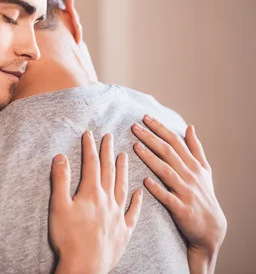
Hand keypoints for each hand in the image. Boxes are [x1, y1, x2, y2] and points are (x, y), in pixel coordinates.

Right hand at [50, 131, 142, 273]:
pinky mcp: (124, 231)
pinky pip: (133, 212)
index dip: (90, 147)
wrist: (85, 266)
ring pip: (123, 187)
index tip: (90, 133)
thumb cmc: (68, 237)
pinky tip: (139, 192)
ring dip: (123, 170)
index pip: (91, 164)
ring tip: (125, 155)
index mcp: (91, 193)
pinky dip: (137, 201)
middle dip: (108, 152)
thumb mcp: (58, 205)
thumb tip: (60, 157)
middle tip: (109, 137)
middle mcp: (108, 200)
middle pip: (109, 171)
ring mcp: (118, 216)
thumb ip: (61, 180)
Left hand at [132, 116, 226, 272]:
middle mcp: (190, 175)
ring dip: (150, 158)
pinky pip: (168, 197)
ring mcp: (186, 191)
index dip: (160, 129)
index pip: (175, 141)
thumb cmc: (204, 196)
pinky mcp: (181, 208)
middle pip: (168, 152)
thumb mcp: (204, 171)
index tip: (145, 117)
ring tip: (135, 146)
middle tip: (134, 126)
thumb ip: (195, 149)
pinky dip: (157, 188)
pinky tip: (145, 181)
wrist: (211, 228)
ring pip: (166, 171)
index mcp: (193, 165)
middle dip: (151, 138)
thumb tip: (189, 127)